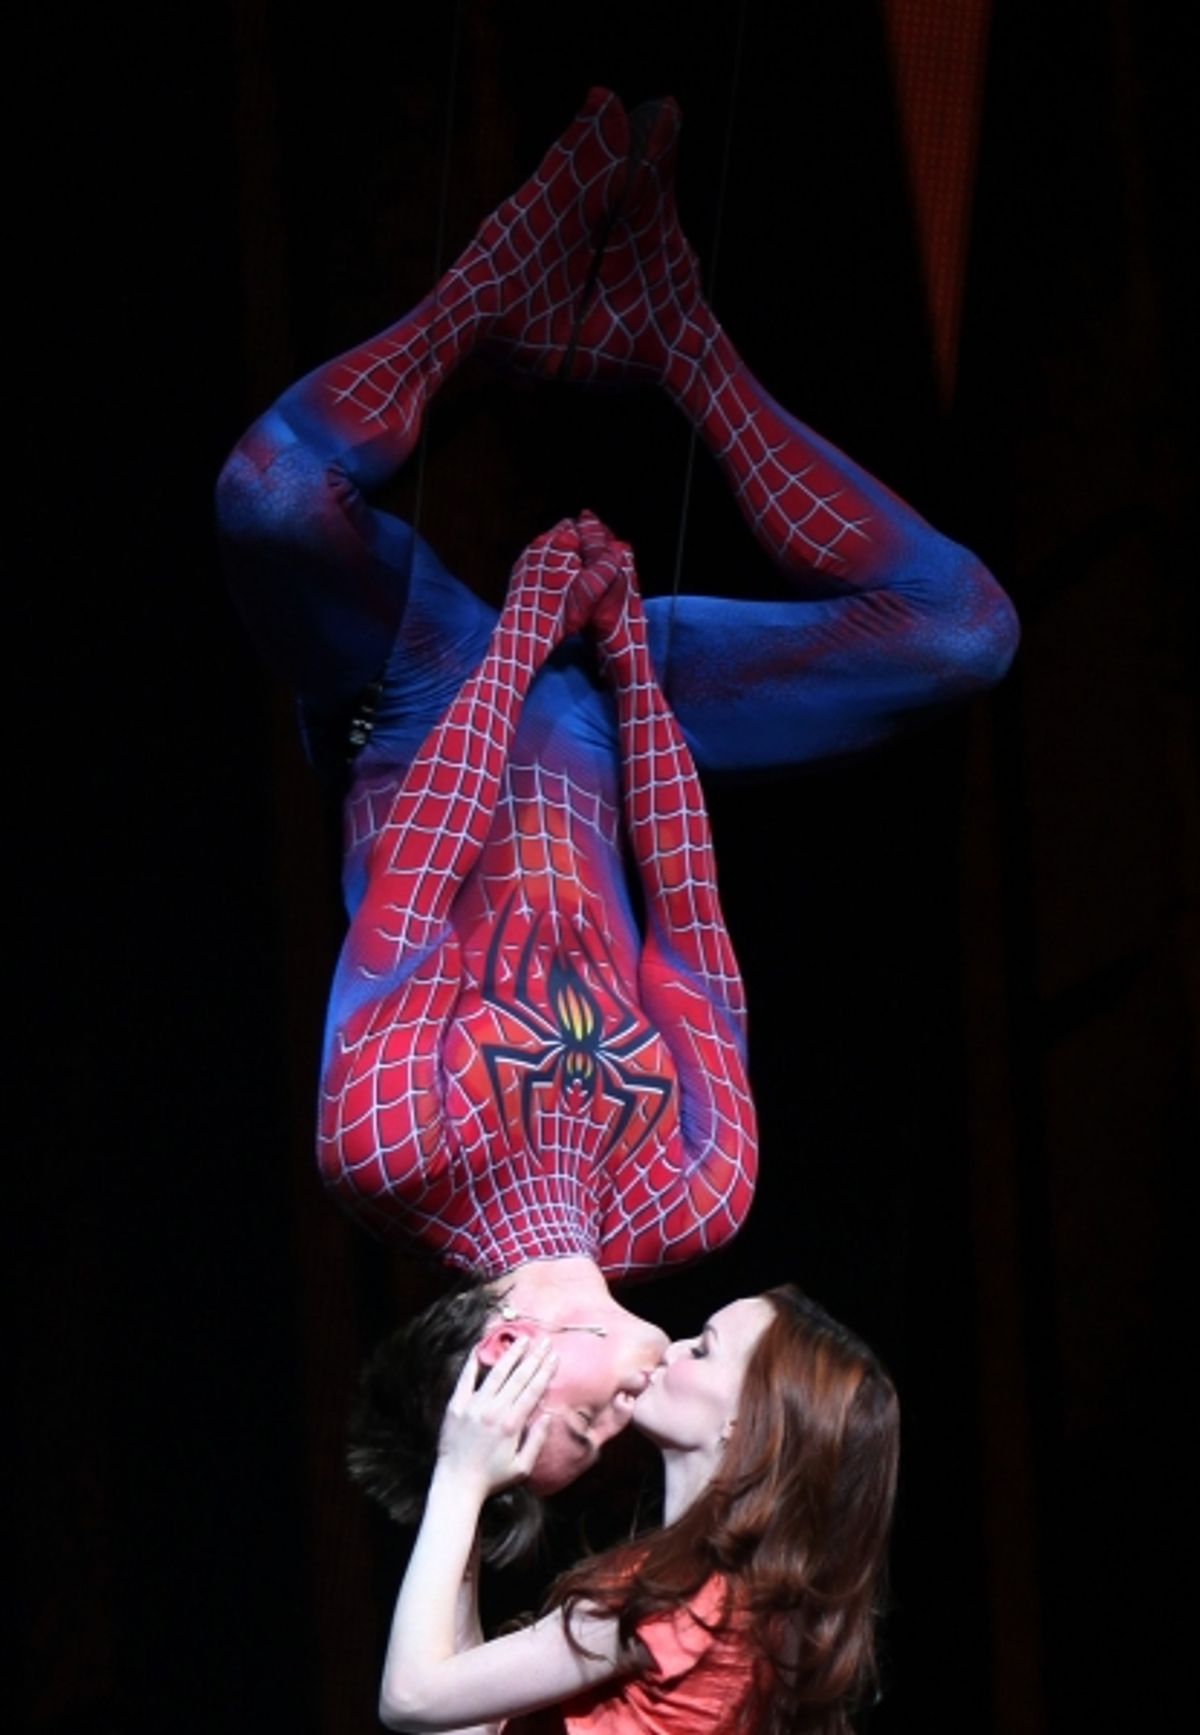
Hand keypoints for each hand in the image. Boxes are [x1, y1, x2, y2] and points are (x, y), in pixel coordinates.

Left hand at [435, 1339, 556, 1500]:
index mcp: (512, 1424)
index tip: (554, 1356)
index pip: (533, 1390)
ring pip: (496, 1374)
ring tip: (522, 1339)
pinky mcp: (456, 1406)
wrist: (456, 1484)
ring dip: (511, 1355)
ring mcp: (473, 1406)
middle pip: (518, 1377)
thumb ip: (537, 1440)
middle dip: (534, 1357)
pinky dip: (473, 1363)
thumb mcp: (522, 1467)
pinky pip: (465, 1379)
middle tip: (545, 1341)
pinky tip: (481, 1348)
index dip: (545, 1371)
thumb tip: (548, 1415)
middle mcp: (494, 1411)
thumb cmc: (492, 1479)